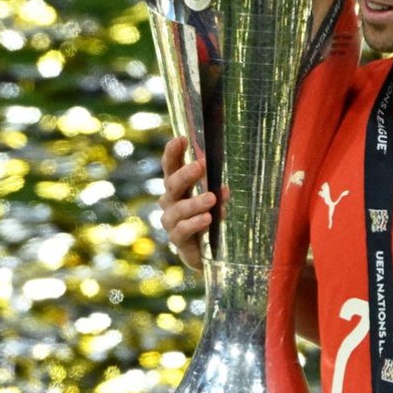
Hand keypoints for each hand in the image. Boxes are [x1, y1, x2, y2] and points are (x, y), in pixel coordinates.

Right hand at [158, 136, 220, 270]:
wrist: (204, 252)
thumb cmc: (207, 218)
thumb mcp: (212, 199)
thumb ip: (214, 189)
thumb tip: (222, 185)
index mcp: (177, 188)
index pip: (170, 167)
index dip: (173, 153)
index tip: (181, 139)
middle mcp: (170, 202)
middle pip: (172, 185)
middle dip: (185, 175)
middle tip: (200, 165)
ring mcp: (171, 221)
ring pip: (179, 209)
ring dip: (196, 202)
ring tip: (212, 198)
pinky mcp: (177, 240)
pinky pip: (182, 230)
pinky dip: (195, 223)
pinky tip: (208, 218)